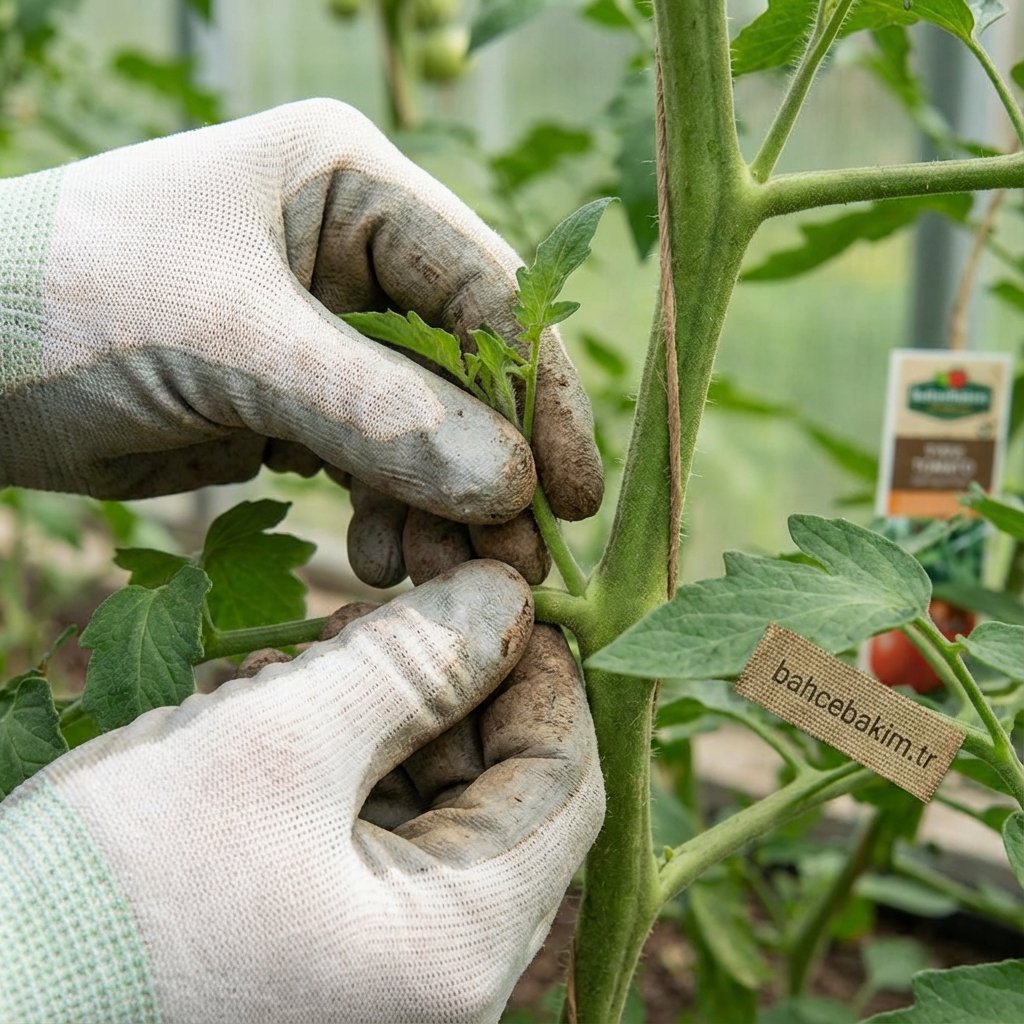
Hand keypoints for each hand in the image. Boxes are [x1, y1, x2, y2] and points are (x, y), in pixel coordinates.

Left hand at [0, 99, 601, 583]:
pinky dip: (391, 514)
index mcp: (349, 186)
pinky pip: (378, 461)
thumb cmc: (62, 302)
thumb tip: (510, 484)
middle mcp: (352, 252)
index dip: (541, 393)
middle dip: (492, 468)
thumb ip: (375, 413)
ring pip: (429, 427)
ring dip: (441, 505)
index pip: (489, 290)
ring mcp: (327, 331)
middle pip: (470, 368)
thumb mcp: (226, 343)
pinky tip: (378, 560)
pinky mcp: (298, 399)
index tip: (569, 495)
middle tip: (511, 564)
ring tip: (428, 573)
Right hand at [0, 561, 602, 1022]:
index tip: (498, 597)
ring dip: (382, 721)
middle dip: (449, 691)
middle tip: (379, 619)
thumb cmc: (114, 897)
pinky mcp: (318, 954)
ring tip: (301, 668)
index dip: (545, 677)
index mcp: (457, 951)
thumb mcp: (276, 748)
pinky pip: (367, 840)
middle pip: (499, 796)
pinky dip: (336, 768)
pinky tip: (271, 719)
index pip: (566, 786)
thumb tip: (507, 597)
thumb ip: (413, 664)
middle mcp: (435, 982)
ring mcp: (376, 974)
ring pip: (429, 809)